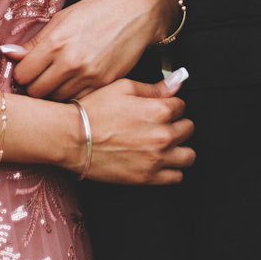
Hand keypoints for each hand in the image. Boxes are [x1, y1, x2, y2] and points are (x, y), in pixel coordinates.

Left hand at [4, 0, 176, 99]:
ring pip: (56, 100)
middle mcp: (70, 62)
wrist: (136, 13)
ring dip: (54, 93)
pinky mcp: (103, 85)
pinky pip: (78, 101)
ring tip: (60, 79)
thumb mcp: (62, 18)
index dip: (23, 73)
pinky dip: (74, 96)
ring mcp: (88, 76)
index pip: (22, 75)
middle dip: (35, 86)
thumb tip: (7, 53)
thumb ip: (35, 41)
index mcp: (55, 42)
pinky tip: (76, 83)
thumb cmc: (98, 11)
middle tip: (42, 77)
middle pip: (36, 92)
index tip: (28, 69)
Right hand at [79, 79, 194, 185]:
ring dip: (180, 148)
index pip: (182, 106)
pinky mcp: (146, 177)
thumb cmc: (93, 111)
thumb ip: (154, 88)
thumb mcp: (123, 88)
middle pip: (188, 129)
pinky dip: (173, 169)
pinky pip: (176, 177)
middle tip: (162, 125)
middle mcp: (162, 135)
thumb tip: (177, 82)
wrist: (72, 138)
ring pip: (188, 155)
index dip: (170, 105)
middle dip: (177, 125)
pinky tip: (160, 161)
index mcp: (158, 110)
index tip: (161, 108)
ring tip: (165, 145)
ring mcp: (156, 159)